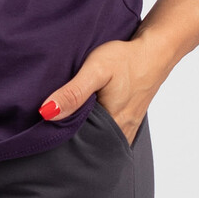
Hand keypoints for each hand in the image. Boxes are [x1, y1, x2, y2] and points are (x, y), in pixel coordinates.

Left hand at [38, 36, 169, 146]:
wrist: (154, 51)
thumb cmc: (126, 59)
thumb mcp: (95, 70)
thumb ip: (73, 93)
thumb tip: (47, 113)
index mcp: (112, 125)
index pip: (79, 146)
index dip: (60, 139)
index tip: (45, 131)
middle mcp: (121, 132)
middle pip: (89, 145)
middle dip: (71, 139)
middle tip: (52, 126)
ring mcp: (127, 127)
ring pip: (99, 139)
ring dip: (85, 133)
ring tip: (67, 121)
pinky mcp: (129, 120)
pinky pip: (109, 132)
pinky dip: (97, 127)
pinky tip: (88, 116)